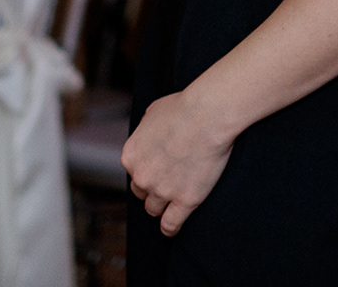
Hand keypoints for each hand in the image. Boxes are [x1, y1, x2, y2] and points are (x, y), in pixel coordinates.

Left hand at [124, 91, 237, 236]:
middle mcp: (142, 177)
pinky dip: (169, 228)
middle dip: (152, 188)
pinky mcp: (184, 201)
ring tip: (170, 205)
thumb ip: (145, 128)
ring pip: (153, 209)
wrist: (207, 115)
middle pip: (141, 193)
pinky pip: (170, 224)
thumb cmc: (184, 107)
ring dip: (161, 206)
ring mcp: (162, 191)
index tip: (156, 169)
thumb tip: (147, 131)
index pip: (133, 173)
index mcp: (131, 156)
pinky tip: (171, 229)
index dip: (146, 171)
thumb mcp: (153, 111)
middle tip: (166, 181)